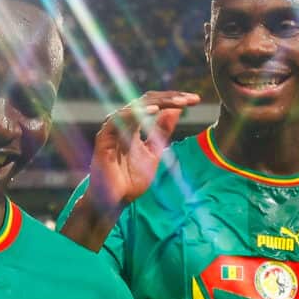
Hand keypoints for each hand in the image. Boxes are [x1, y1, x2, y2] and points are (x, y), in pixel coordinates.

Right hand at [81, 91, 197, 214]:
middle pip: (146, 100)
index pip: (154, 103)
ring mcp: (112, 130)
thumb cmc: (131, 179)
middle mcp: (122, 123)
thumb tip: (176, 110)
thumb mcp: (154, 152)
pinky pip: (118, 119)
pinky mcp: (104, 139)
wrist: (115, 201)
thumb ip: (161, 131)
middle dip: (170, 98)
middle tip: (190, 99)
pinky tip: (154, 110)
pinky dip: (135, 113)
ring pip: (135, 106)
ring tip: (178, 102)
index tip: (195, 100)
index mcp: (133, 125)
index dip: (173, 99)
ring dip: (158, 102)